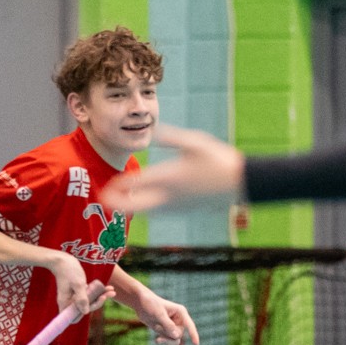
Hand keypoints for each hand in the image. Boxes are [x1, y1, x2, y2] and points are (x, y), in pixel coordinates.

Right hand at [47, 252, 111, 318]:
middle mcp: (69, 302)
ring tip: (112, 291)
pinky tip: (107, 287)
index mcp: (66, 303)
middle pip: (84, 309)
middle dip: (98, 302)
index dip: (84, 313)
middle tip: (110, 294)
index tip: (94, 305)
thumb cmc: (68, 271)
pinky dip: (97, 292)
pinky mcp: (78, 291)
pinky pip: (89, 294)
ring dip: (100, 297)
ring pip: (88, 301)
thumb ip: (81, 298)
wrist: (62, 259)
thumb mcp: (77, 284)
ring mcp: (74, 297)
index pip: (75, 316)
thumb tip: (86, 312)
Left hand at [102, 125, 244, 213]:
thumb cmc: (219, 160)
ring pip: (144, 213)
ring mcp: (176, 207)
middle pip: (133, 207)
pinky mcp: (183, 212)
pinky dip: (144, 210)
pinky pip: (156, 214)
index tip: (108, 183)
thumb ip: (171, 138)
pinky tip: (143, 201)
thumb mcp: (194, 142)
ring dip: (130, 207)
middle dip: (116, 203)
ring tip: (121, 197)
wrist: (241, 184)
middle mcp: (168, 196)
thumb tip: (153, 130)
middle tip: (105, 198)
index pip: (133, 185)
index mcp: (168, 177)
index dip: (116, 186)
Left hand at [139, 295, 199, 344]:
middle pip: (179, 335)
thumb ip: (168, 325)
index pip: (189, 325)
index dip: (193, 334)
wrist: (140, 303)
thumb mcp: (158, 314)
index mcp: (180, 312)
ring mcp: (173, 326)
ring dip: (167, 342)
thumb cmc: (150, 304)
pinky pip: (171, 342)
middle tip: (158, 338)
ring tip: (157, 340)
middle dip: (170, 338)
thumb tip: (177, 336)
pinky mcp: (166, 331)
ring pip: (175, 340)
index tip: (196, 344)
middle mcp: (179, 320)